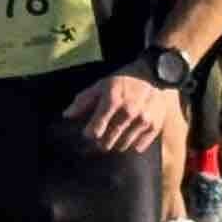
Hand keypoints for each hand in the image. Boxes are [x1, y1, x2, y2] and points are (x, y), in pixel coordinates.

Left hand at [66, 65, 186, 157]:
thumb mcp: (102, 85)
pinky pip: (139, 147)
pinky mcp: (155, 126)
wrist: (154, 74)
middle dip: (101, 143)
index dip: (89, 134)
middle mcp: (129, 111)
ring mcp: (143, 119)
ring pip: (123, 146)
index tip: (89, 133)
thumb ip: (83, 100)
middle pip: (107, 142)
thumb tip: (67, 115)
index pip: (95, 130)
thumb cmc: (123, 80)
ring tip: (115, 137)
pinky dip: (132, 145)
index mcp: (112, 100)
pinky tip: (129, 136)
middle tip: (101, 139)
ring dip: (116, 144)